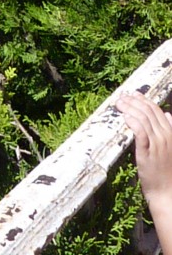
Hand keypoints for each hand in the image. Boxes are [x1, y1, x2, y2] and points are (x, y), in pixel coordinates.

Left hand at [116, 92, 171, 207]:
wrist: (167, 193)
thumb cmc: (168, 172)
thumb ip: (171, 131)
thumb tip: (168, 114)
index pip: (157, 110)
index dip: (144, 100)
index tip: (134, 94)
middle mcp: (165, 136)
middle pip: (148, 112)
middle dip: (134, 101)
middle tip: (122, 97)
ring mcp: (157, 144)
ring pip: (142, 119)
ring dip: (130, 108)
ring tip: (119, 104)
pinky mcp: (147, 152)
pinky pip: (140, 132)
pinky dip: (133, 122)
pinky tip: (125, 117)